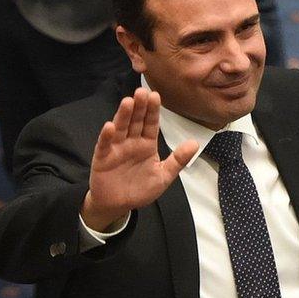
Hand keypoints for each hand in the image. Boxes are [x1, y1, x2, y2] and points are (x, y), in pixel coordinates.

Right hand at [81, 88, 197, 230]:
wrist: (118, 205)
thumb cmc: (140, 190)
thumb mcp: (164, 176)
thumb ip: (178, 160)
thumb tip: (195, 143)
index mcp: (147, 144)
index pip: (151, 124)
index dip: (153, 111)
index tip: (156, 95)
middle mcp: (131, 142)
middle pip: (135, 121)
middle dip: (139, 107)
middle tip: (143, 91)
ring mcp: (116, 148)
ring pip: (120, 129)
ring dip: (123, 115)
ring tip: (128, 102)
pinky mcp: (102, 158)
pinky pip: (104, 145)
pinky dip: (106, 136)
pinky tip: (109, 127)